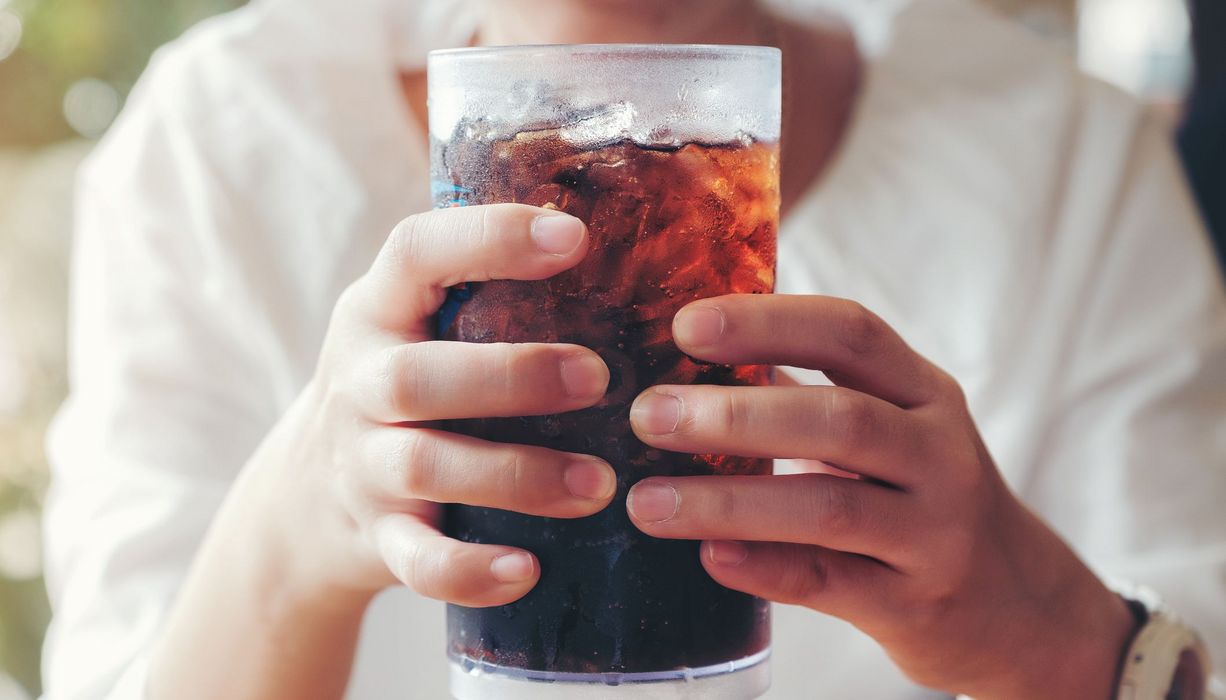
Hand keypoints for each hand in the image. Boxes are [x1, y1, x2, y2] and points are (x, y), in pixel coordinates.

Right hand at [254, 204, 615, 607]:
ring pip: (427, 467)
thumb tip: (632, 248)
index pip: (415, 252)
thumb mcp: (413, 325)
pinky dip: (468, 569)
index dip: (490, 238)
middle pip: (416, 376)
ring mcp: (362, 464)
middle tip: (598, 379)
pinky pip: (415, 561)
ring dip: (518, 475)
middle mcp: (361, 382)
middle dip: (510, 376)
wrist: (303, 501)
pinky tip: (526, 571)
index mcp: (377, 310)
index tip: (575, 236)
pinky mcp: (375, 537)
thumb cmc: (400, 387)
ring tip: (600, 485)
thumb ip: (480, 290)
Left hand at [625, 295, 1135, 698]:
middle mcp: (939, 454)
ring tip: (648, 501)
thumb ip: (807, 393)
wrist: (1022, 607)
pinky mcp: (916, 604)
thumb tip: (693, 362)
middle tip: (650, 415)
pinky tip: (708, 557)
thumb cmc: (925, 497)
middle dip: (736, 415)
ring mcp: (935, 532)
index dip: (767, 322)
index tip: (685, 325)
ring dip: (730, 501)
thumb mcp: (892, 429)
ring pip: (831, 506)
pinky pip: (832, 583)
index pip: (850, 334)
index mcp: (923, 394)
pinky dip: (766, 568)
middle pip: (839, 418)